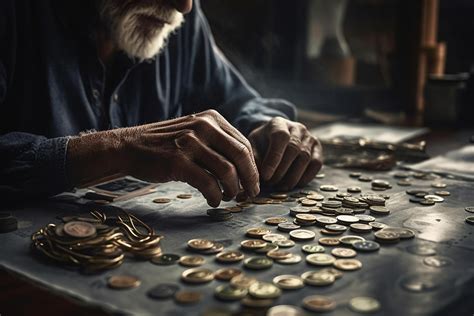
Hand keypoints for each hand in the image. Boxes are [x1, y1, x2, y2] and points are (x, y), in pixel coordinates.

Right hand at [68, 110, 259, 206]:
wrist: (129, 147)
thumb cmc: (165, 144)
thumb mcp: (194, 131)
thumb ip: (217, 142)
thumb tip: (246, 168)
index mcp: (211, 118)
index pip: (243, 144)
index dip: (253, 167)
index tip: (253, 182)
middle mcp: (204, 127)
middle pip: (241, 156)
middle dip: (250, 179)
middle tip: (249, 195)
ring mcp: (190, 143)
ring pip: (228, 172)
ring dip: (232, 190)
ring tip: (228, 198)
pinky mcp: (178, 162)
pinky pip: (209, 183)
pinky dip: (215, 196)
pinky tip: (213, 201)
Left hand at [248, 117, 321, 189]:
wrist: (275, 138)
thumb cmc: (262, 143)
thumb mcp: (253, 147)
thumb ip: (254, 159)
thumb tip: (254, 179)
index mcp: (279, 123)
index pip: (280, 138)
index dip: (273, 158)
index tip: (265, 176)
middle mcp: (297, 128)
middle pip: (294, 149)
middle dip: (281, 171)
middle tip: (271, 184)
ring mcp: (310, 137)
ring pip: (305, 158)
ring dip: (293, 177)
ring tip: (280, 187)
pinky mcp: (318, 149)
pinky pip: (316, 164)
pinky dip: (305, 177)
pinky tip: (294, 185)